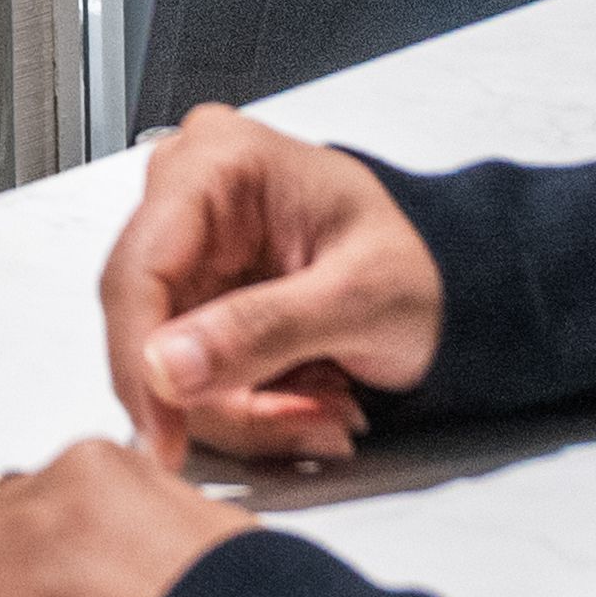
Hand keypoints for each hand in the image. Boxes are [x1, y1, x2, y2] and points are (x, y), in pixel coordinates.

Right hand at [97, 107, 442, 469]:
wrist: (455, 284)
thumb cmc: (426, 264)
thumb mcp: (358, 299)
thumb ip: (259, 330)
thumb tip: (162, 367)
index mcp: (221, 162)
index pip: (141, 267)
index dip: (140, 360)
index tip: (166, 434)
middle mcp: (190, 196)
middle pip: (147, 324)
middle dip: (217, 394)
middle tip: (298, 420)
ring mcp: (192, 250)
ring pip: (165, 362)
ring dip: (244, 406)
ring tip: (325, 405)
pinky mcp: (200, 297)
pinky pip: (192, 374)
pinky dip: (249, 403)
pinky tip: (308, 395)